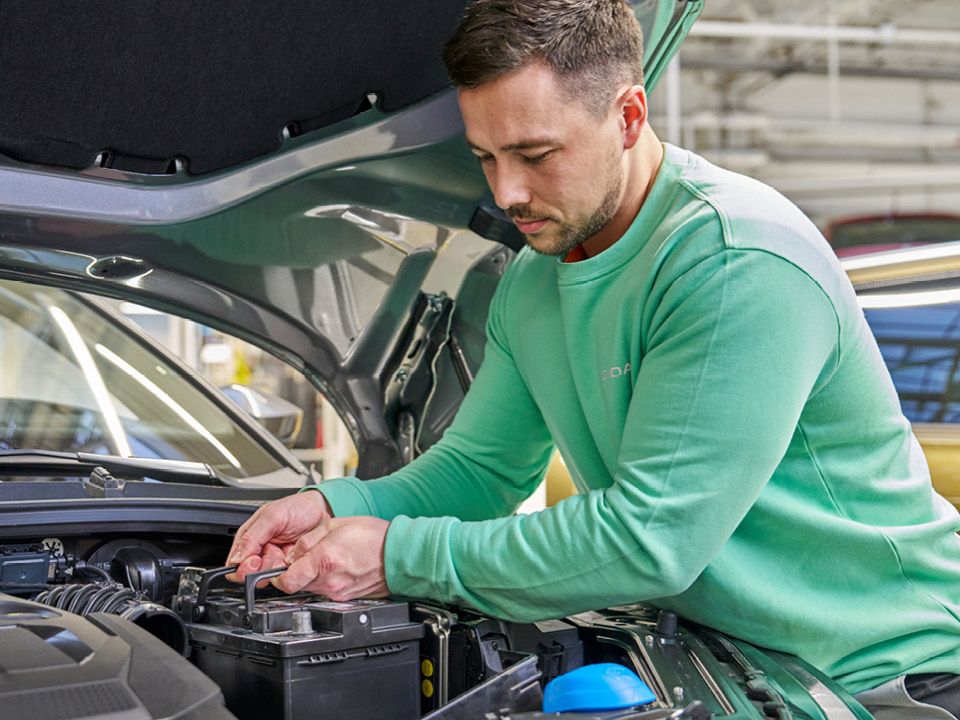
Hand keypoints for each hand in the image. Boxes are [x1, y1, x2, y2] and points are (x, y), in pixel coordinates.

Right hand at [225, 489, 332, 580]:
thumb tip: (236, 558)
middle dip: (263, 568)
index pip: (235, 563)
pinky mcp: (290, 567)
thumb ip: (252, 536)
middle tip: (275, 558)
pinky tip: (295, 560)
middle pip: (251, 573)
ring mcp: (276, 560)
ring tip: (287, 556)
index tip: (255, 562)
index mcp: (250, 538)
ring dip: (277, 570)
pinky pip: (286, 577)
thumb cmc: (298, 507)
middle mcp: (261, 551)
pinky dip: (291, 571)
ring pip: (269, 577)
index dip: (243, 567)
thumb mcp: (272, 516)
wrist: (323, 510)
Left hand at [271, 516, 389, 600]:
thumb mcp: (335, 525)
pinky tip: (338, 565)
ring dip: (312, 575)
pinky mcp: (346, 597)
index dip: (275, 576)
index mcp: (324, 561)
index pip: (285, 581)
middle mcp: (329, 582)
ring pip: (311, 588)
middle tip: (306, 556)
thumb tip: (291, 554)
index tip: (275, 569)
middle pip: (297, 585)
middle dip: (296, 572)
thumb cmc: (374, 537)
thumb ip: (307, 541)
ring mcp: (338, 593)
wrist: (399, 554)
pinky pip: (326, 590)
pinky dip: (326, 579)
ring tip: (327, 557)